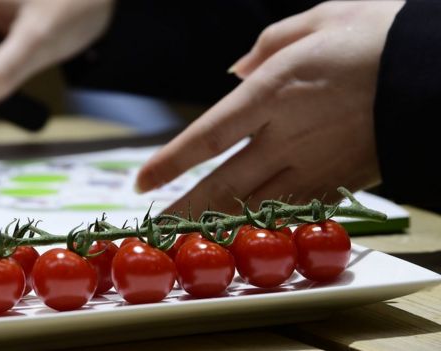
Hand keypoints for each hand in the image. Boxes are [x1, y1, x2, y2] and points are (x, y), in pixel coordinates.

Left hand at [135, 1, 404, 214]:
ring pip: (254, 205)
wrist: (438, 69)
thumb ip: (266, 46)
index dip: (171, 161)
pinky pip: (293, 209)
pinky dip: (263, 223)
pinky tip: (243, 233)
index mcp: (273, 92)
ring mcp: (314, 164)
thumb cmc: (378, 34)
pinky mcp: (339, 180)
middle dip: (185, 211)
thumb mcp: (317, 19)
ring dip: (216, 225)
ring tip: (186, 239)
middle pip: (223, 184)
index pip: (207, 135)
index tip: (141, 181)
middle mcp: (287, 136)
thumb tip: (233, 71)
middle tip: (154, 231)